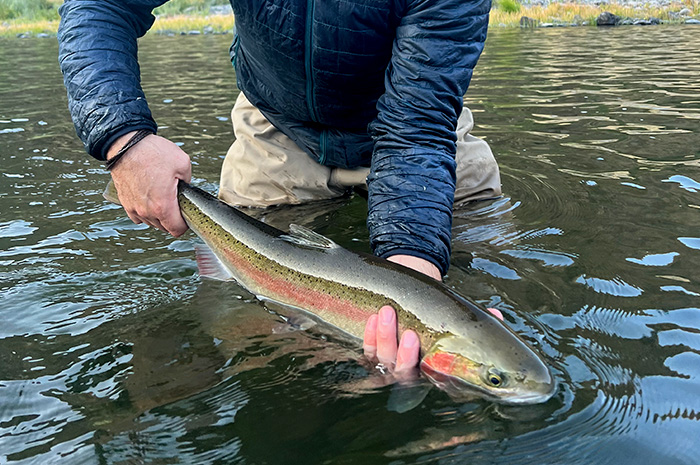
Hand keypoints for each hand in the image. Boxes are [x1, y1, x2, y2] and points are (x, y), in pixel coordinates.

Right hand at [107, 131, 191, 235]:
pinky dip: (146, 211)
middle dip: (173, 218)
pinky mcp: (125, 202)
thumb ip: (189, 182)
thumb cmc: (153, 152)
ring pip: (151, 222)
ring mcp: (134, 208)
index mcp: (163, 206)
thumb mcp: (183, 163)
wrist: (125, 144)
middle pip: (164, 228)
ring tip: (163, 197)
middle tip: (177, 202)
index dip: (185, 224)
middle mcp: (146, 212)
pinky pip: (138, 216)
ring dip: (159, 216)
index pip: (177, 230)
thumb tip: (186, 190)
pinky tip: (150, 198)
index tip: (187, 214)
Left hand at [363, 254, 504, 373]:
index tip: (439, 356)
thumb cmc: (439, 319)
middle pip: (404, 372)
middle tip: (410, 333)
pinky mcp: (375, 354)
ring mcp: (390, 365)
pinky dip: (370, 336)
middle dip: (405, 354)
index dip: (434, 376)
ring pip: (383, 359)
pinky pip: (368, 352)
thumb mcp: (459, 320)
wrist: (415, 308)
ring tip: (386, 312)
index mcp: (435, 372)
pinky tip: (373, 318)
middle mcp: (411, 373)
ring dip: (384, 337)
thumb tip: (497, 315)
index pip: (436, 381)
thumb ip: (478, 321)